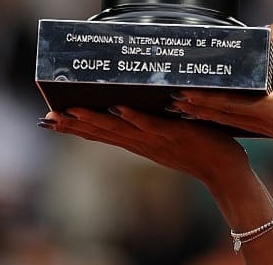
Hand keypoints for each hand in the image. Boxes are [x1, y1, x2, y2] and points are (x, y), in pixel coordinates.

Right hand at [39, 106, 248, 188]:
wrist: (225, 171)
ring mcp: (157, 140)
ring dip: (96, 120)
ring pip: (120, 130)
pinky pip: (151, 125)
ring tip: (72, 111)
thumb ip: (152, 122)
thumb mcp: (169, 135)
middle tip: (48, 117)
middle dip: (74, 125)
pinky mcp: (175, 134)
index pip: (101, 136)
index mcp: (139, 143)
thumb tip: (134, 101)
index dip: (75, 128)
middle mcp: (143, 143)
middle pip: (102, 133)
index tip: (50, 120)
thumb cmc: (201, 149)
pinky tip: (119, 108)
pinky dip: (135, 117)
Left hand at [166, 19, 272, 139]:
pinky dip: (234, 118)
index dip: (202, 101)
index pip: (227, 108)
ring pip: (238, 125)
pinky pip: (252, 125)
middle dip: (201, 110)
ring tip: (193, 107)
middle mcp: (272, 128)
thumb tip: (271, 25)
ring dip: (215, 116)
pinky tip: (227, 111)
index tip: (181, 94)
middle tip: (175, 100)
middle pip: (227, 120)